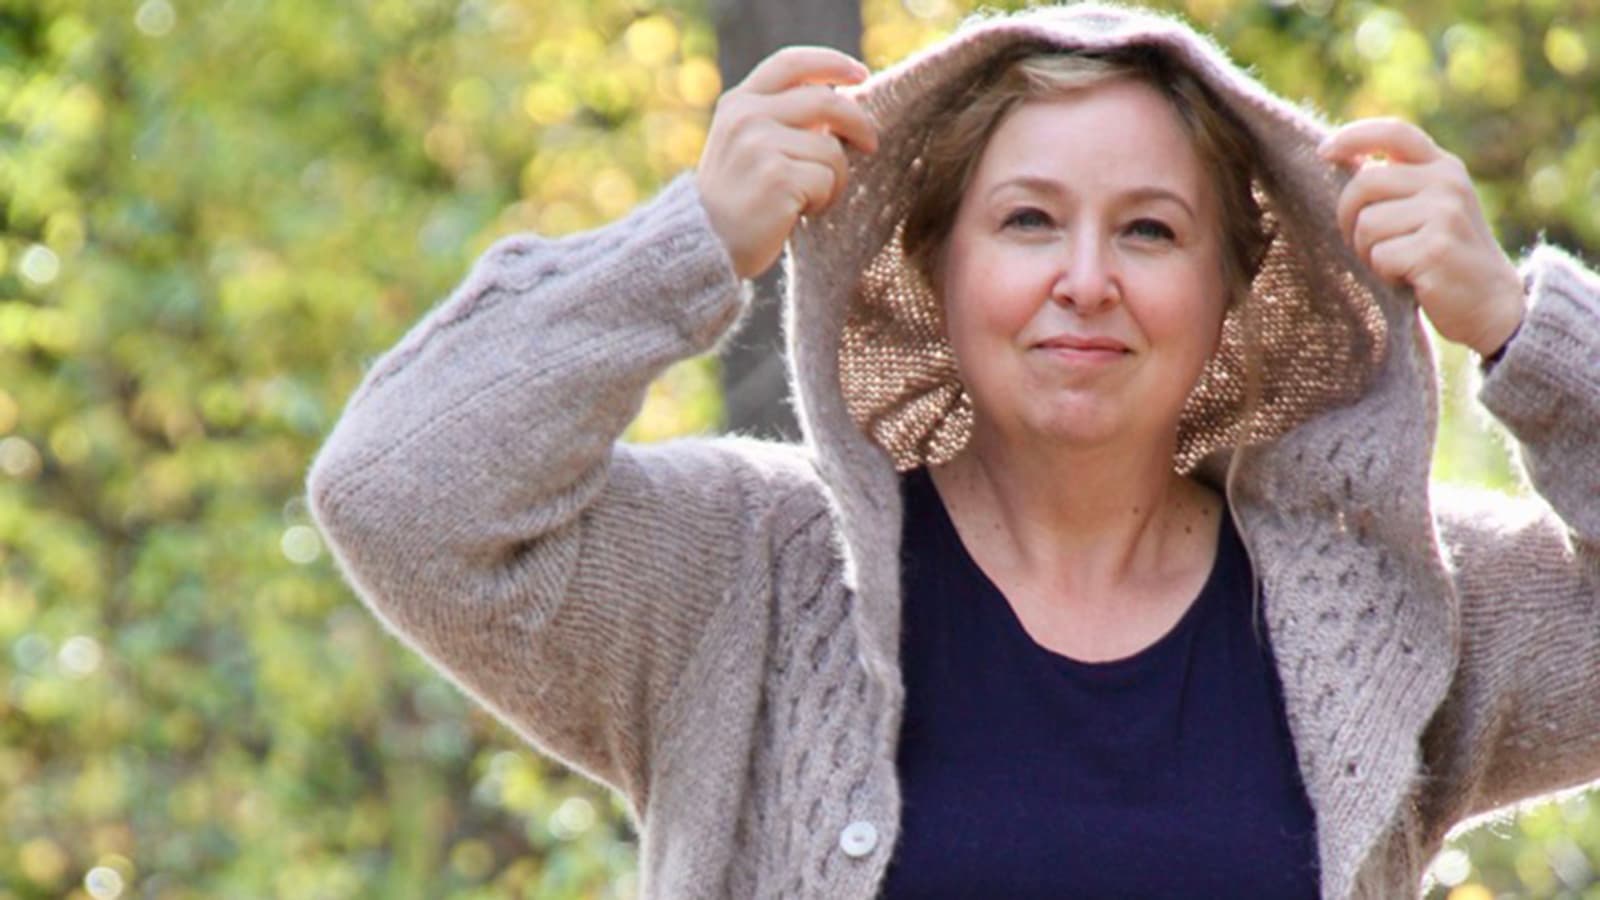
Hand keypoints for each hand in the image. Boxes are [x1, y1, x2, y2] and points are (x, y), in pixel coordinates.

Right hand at [695, 46, 878, 279]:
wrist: (707, 247)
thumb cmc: (739, 199)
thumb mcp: (746, 145)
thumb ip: (780, 118)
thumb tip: (840, 100)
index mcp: (738, 103)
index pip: (791, 64)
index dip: (831, 64)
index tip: (860, 75)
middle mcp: (746, 117)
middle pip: (826, 101)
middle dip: (858, 124)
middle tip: (870, 146)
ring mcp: (759, 145)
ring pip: (832, 149)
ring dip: (835, 179)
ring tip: (811, 199)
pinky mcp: (777, 177)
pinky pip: (827, 180)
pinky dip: (825, 200)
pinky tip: (800, 213)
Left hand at [1318, 118, 1524, 356]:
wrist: (1490, 303)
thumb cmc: (1444, 256)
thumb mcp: (1427, 207)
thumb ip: (1395, 183)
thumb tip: (1338, 159)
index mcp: (1443, 167)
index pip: (1395, 132)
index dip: (1354, 136)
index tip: (1324, 152)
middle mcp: (1447, 182)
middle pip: (1363, 183)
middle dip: (1348, 217)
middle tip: (1366, 244)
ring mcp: (1445, 213)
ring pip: (1366, 224)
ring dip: (1368, 252)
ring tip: (1398, 263)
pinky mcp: (1436, 247)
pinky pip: (1380, 256)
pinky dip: (1384, 273)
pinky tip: (1410, 278)